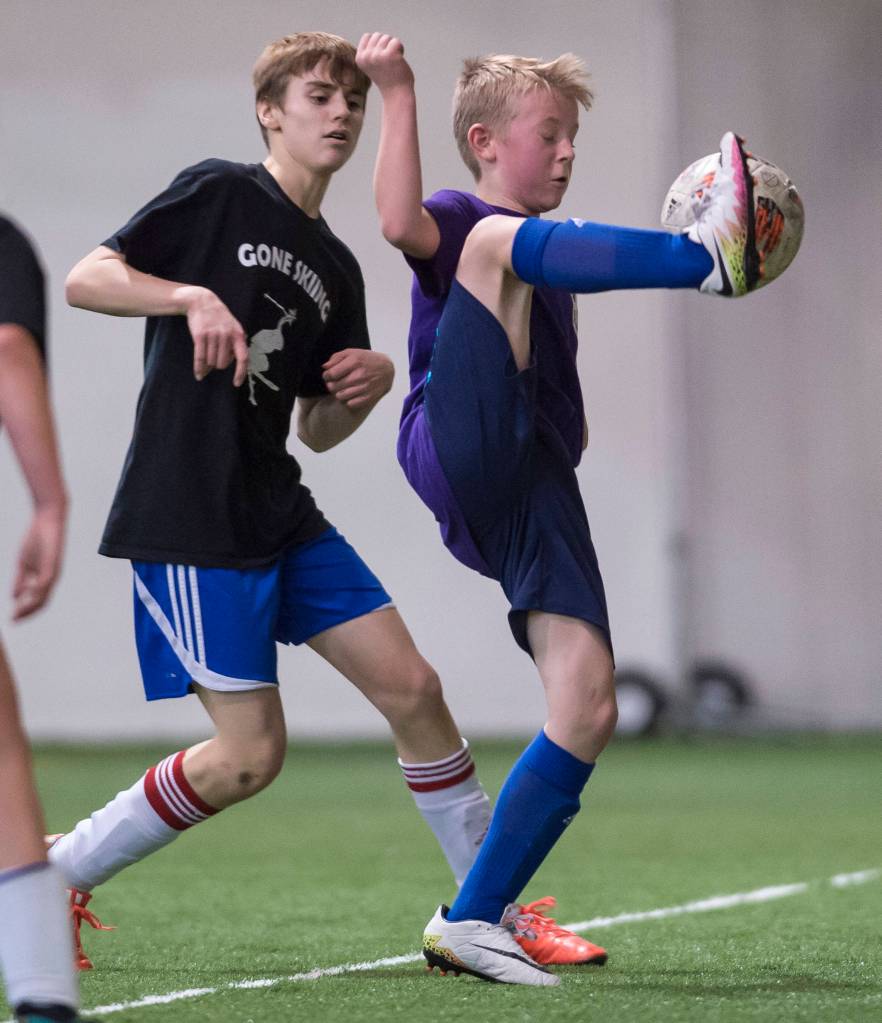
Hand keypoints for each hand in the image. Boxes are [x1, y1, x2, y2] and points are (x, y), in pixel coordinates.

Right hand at [12, 505, 65, 620]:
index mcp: (45, 578)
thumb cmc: (36, 539)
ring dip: (29, 606)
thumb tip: (14, 597)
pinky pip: (44, 582)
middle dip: (26, 613)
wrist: (47, 519)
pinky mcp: (53, 563)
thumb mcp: (24, 563)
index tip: (13, 619)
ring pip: (43, 595)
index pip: (37, 600)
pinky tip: (24, 597)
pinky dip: (35, 592)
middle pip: (41, 601)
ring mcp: (53, 571)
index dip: (25, 611)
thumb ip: (20, 580)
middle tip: (13, 621)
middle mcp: (51, 578)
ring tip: (16, 614)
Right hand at [178, 286, 248, 385]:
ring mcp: (213, 335)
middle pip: (223, 363)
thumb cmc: (218, 317)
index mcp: (238, 335)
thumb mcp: (233, 327)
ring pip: (211, 362)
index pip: (243, 358)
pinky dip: (199, 368)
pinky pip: (200, 358)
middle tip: (214, 358)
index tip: (236, 383)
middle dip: (218, 365)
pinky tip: (199, 374)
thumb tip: (231, 363)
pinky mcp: (200, 336)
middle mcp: (227, 335)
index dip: (241, 372)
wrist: (201, 301)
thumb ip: (235, 343)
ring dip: (208, 365)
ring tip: (206, 358)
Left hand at [322, 349, 393, 408]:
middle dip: (331, 385)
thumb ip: (336, 358)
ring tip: (342, 389)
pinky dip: (348, 401)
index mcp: (354, 362)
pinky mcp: (369, 397)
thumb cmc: (366, 360)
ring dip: (339, 393)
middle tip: (335, 382)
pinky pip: (351, 404)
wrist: (387, 370)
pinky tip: (351, 395)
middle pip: (333, 387)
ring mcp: (364, 387)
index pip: (331, 374)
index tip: (329, 375)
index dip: (326, 376)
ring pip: (340, 397)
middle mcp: (359, 375)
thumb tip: (325, 367)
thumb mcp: (352, 353)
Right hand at [356, 33, 413, 92]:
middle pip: (377, 35)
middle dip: (385, 45)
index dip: (377, 44)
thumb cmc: (387, 79)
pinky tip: (399, 61)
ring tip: (393, 63)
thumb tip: (370, 36)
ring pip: (387, 37)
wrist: (397, 95)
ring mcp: (377, 55)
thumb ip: (369, 51)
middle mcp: (366, 56)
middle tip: (388, 63)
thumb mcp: (372, 64)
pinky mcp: (389, 55)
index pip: (367, 36)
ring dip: (393, 48)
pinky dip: (400, 49)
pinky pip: (396, 41)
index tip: (380, 59)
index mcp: (359, 58)